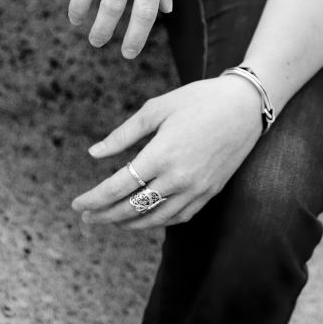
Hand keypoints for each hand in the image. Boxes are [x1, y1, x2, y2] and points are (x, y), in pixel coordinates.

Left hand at [72, 77, 263, 228]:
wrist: (246, 106)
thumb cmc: (198, 100)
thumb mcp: (157, 108)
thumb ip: (124, 134)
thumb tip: (94, 153)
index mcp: (161, 154)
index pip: (118, 187)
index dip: (94, 199)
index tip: (76, 204)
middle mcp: (178, 178)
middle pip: (132, 208)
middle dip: (104, 215)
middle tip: (86, 217)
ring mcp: (196, 189)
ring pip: (154, 218)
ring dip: (128, 223)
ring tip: (110, 220)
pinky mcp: (209, 193)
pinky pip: (177, 217)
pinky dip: (156, 221)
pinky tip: (143, 218)